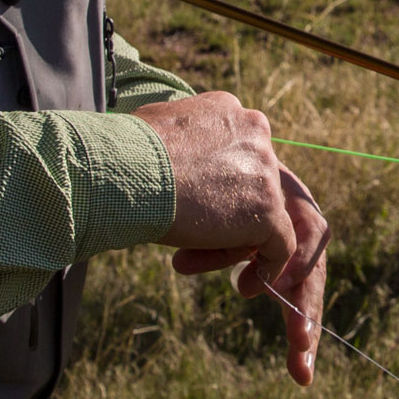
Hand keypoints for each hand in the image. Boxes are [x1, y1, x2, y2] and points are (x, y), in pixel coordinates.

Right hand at [132, 94, 330, 384]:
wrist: (121, 172)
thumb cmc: (119, 157)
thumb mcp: (153, 136)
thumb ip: (179, 146)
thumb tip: (172, 162)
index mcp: (228, 111)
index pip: (237, 155)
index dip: (221, 188)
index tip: (200, 209)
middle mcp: (255, 131)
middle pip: (253, 187)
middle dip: (231, 218)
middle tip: (206, 239)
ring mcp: (265, 172)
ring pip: (261, 218)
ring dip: (233, 245)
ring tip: (203, 265)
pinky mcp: (267, 211)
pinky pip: (279, 247)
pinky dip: (266, 268)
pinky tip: (247, 286)